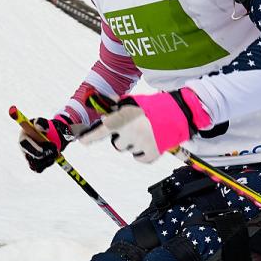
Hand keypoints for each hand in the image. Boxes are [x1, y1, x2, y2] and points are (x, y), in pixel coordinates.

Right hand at [18, 116, 72, 172]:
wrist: (49, 135)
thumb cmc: (43, 128)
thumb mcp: (42, 122)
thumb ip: (41, 123)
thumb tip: (41, 128)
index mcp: (23, 138)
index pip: (24, 145)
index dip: (34, 147)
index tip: (45, 147)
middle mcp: (24, 150)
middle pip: (30, 158)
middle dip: (44, 154)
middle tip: (54, 148)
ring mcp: (29, 158)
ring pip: (36, 165)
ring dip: (48, 159)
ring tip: (55, 150)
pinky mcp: (34, 164)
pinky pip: (39, 169)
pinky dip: (48, 163)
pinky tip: (53, 156)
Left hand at [77, 88, 209, 163]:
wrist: (178, 113)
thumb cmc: (154, 107)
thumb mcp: (133, 102)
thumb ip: (116, 106)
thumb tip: (101, 103)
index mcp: (123, 119)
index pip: (101, 131)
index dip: (89, 137)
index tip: (82, 141)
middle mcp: (129, 134)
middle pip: (117, 145)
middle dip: (123, 138)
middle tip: (135, 129)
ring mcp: (140, 145)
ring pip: (129, 151)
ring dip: (134, 145)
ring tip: (146, 133)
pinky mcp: (152, 154)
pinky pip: (140, 159)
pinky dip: (144, 153)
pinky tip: (151, 142)